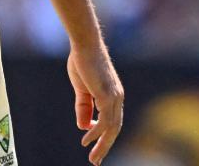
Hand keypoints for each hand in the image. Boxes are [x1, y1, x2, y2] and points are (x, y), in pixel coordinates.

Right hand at [67, 42, 124, 164]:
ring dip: (101, 145)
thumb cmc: (82, 62)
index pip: (113, 121)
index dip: (104, 136)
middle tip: (96, 161)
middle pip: (115, 128)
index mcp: (113, 95)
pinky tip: (86, 140)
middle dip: (105, 146)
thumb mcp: (81, 89)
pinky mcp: (107, 95)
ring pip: (111, 128)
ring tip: (93, 157)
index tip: (93, 147)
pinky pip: (104, 121)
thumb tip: (84, 127)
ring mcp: (114, 96)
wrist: (84, 44)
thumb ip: (83, 107)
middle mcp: (117, 97)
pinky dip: (95, 133)